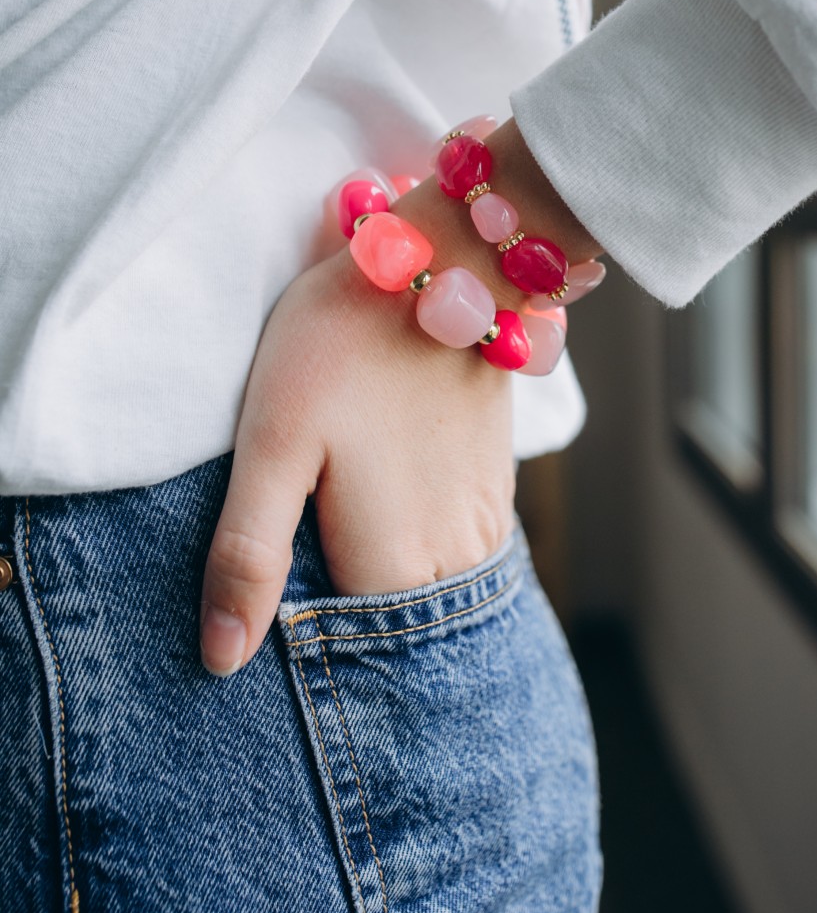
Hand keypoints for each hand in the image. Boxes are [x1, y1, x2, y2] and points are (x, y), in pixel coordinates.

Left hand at [199, 117, 600, 676]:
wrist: (441, 252)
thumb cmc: (340, 342)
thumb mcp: (272, 440)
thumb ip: (250, 554)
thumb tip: (221, 660)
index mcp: (395, 563)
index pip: (350, 654)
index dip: (305, 648)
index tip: (270, 616)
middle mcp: (455, 555)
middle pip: (394, 628)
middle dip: (348, 619)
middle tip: (300, 562)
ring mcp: (487, 518)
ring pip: (430, 591)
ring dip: (385, 582)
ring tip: (340, 533)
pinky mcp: (498, 478)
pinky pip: (458, 547)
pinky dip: (419, 546)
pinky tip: (384, 502)